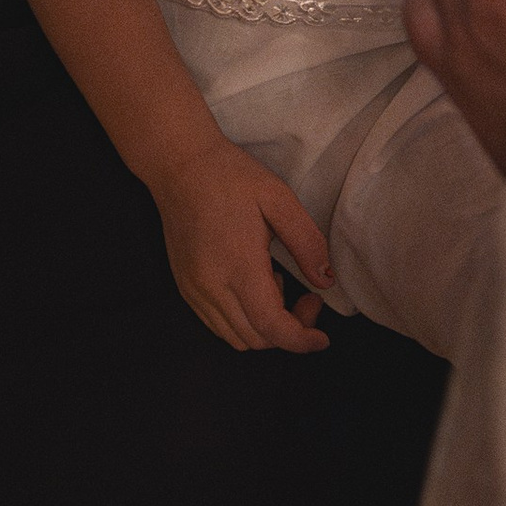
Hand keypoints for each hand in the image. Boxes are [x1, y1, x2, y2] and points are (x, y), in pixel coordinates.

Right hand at [147, 140, 334, 354]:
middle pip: (256, 339)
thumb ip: (306, 242)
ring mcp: (194, 291)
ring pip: (236, 338)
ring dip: (265, 327)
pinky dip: (243, 321)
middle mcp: (212, 287)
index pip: (272, 327)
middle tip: (307, 295)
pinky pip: (217, 325)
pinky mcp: (185, 288)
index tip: (323, 338)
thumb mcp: (279, 199)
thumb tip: (325, 281)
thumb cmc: (231, 176)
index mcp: (238, 265)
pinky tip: (253, 285)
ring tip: (277, 283)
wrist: (179, 165)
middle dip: (290, 330)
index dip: (301, 340)